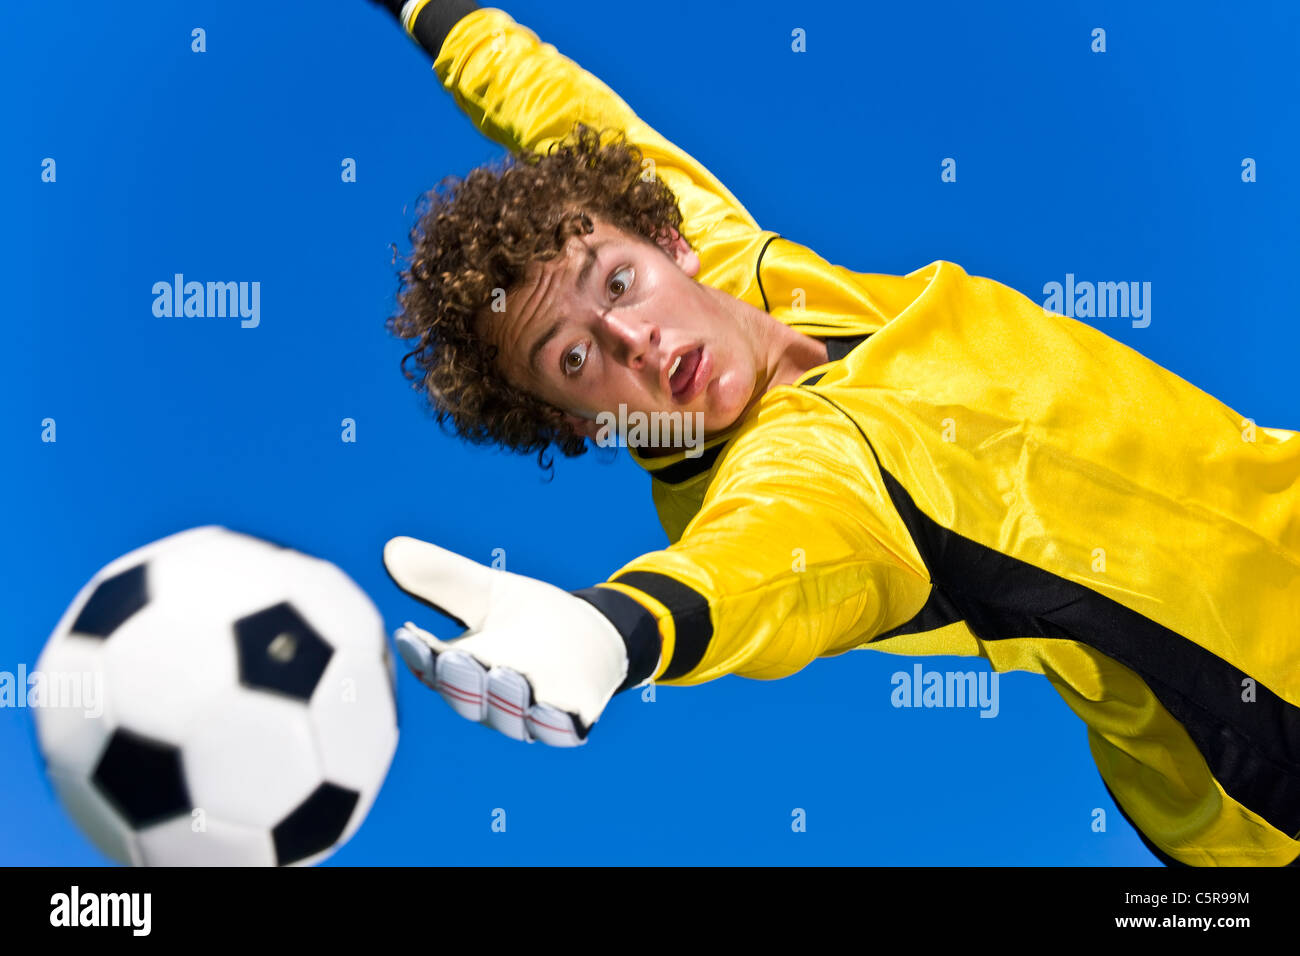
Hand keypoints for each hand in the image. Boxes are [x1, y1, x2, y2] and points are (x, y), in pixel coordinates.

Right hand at [383, 536, 636, 745]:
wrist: (593, 634)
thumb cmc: (529, 615)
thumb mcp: (488, 590)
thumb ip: (444, 577)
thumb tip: (393, 549)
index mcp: (460, 666)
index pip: (432, 664)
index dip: (420, 653)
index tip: (409, 634)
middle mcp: (487, 696)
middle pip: (465, 695)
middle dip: (459, 679)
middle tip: (451, 660)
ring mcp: (527, 712)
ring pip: (508, 715)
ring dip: (504, 698)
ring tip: (502, 674)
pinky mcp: (568, 720)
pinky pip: (558, 729)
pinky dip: (552, 724)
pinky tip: (550, 711)